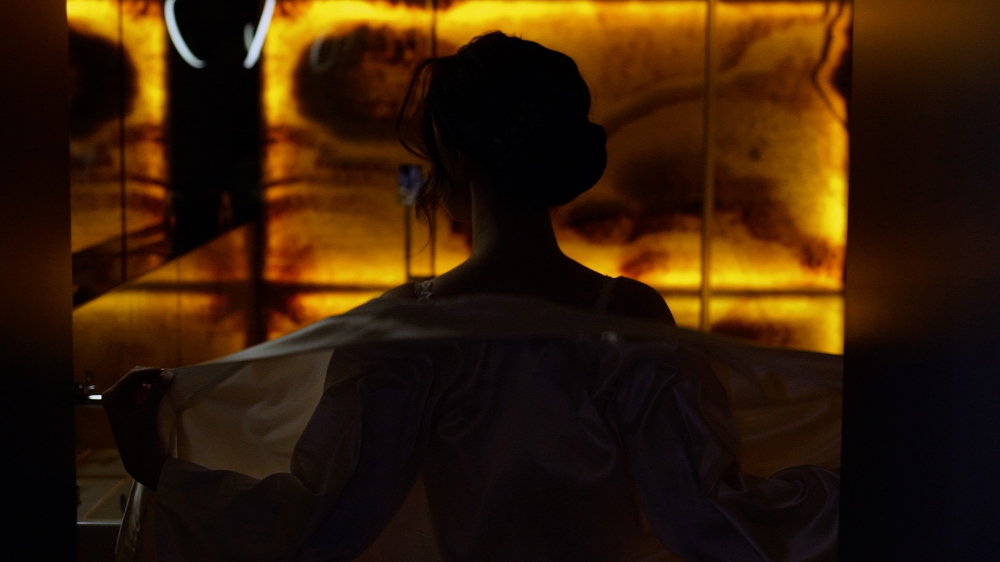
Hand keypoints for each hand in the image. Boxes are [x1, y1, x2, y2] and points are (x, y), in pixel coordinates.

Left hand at [103, 367, 173, 489]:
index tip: (168, 372)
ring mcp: (122, 402)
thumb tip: (168, 373)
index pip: (133, 375)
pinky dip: (153, 390)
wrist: (140, 460)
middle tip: (170, 377)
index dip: (151, 371)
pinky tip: (163, 391)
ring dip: (154, 382)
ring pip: (140, 383)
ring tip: (168, 383)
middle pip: (136, 377)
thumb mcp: (149, 412)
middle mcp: (114, 397)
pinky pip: (142, 392)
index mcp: (112, 396)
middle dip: (152, 376)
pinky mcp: (130, 408)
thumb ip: (158, 391)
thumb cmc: (141, 437)